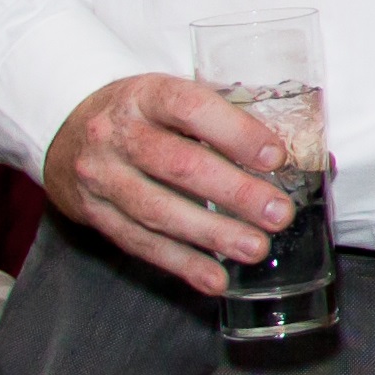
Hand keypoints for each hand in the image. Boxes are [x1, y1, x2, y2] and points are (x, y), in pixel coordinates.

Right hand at [43, 73, 300, 294]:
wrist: (67, 130)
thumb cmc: (144, 114)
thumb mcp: (173, 98)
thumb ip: (228, 120)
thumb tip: (307, 153)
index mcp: (146, 95)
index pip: (191, 108)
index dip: (235, 133)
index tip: (275, 157)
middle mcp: (117, 134)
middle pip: (178, 165)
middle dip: (234, 193)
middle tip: (278, 214)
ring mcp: (101, 177)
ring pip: (158, 210)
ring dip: (212, 235)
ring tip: (256, 249)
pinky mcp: (95, 215)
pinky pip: (140, 244)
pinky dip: (181, 264)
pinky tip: (215, 279)